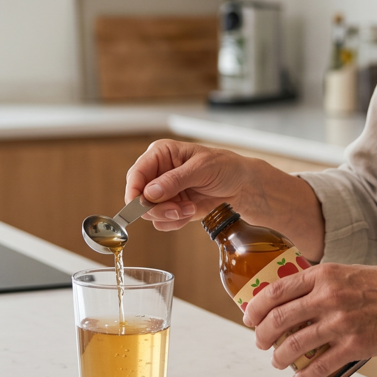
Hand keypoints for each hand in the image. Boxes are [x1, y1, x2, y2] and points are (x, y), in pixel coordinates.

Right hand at [124, 140, 260, 230]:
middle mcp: (158, 172)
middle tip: (178, 210)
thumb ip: (174, 180)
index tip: (141, 206)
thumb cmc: (225, 167)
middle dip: (157, 207)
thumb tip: (149, 193)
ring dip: (169, 215)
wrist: (242, 185)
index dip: (134, 192)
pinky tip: (190, 213)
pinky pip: (162, 222)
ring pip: (149, 212)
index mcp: (161, 154)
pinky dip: (175, 222)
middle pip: (138, 196)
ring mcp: (164, 192)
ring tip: (190, 208)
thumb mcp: (201, 168)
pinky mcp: (172, 207)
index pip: (136, 173)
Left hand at [241, 263, 376, 376]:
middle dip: (261, 335)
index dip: (256, 307)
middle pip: (278, 319)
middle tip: (259, 342)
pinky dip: (303, 376)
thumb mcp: (346, 271)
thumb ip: (319, 282)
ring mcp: (340, 323)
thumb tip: (290, 295)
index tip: (249, 317)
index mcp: (324, 276)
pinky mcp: (354, 346)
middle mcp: (328, 298)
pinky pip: (319, 366)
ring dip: (279, 357)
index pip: (276, 291)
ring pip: (294, 345)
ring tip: (277, 361)